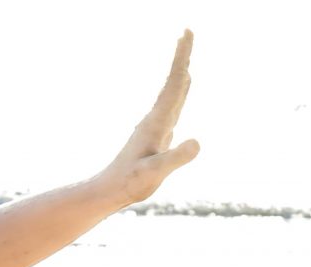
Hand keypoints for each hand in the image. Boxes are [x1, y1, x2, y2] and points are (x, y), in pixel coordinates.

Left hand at [97, 31, 199, 206]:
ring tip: (187, 55)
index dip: (181, 59)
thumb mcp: (155, 172)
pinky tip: (183, 87)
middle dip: (181, 56)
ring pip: (173, 91)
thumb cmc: (131, 183)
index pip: (173, 84)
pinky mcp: (158, 132)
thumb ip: (176, 158)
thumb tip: (198, 142)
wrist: (112, 190)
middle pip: (173, 81)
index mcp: (156, 121)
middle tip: (187, 32)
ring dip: (180, 71)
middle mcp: (156, 117)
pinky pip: (173, 103)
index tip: (185, 34)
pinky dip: (181, 89)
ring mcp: (156, 124)